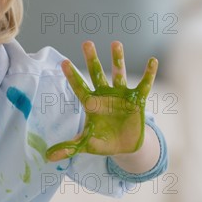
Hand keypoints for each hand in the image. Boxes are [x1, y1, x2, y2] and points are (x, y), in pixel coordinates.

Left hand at [46, 41, 157, 161]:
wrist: (125, 147)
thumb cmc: (102, 141)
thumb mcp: (85, 145)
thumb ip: (68, 148)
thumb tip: (47, 158)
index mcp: (90, 103)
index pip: (78, 87)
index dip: (72, 76)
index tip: (63, 62)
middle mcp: (104, 95)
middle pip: (97, 74)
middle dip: (92, 59)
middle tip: (86, 43)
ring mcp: (121, 96)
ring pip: (118, 74)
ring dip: (117, 60)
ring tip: (115, 43)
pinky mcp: (137, 100)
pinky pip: (143, 85)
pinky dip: (149, 74)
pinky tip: (153, 60)